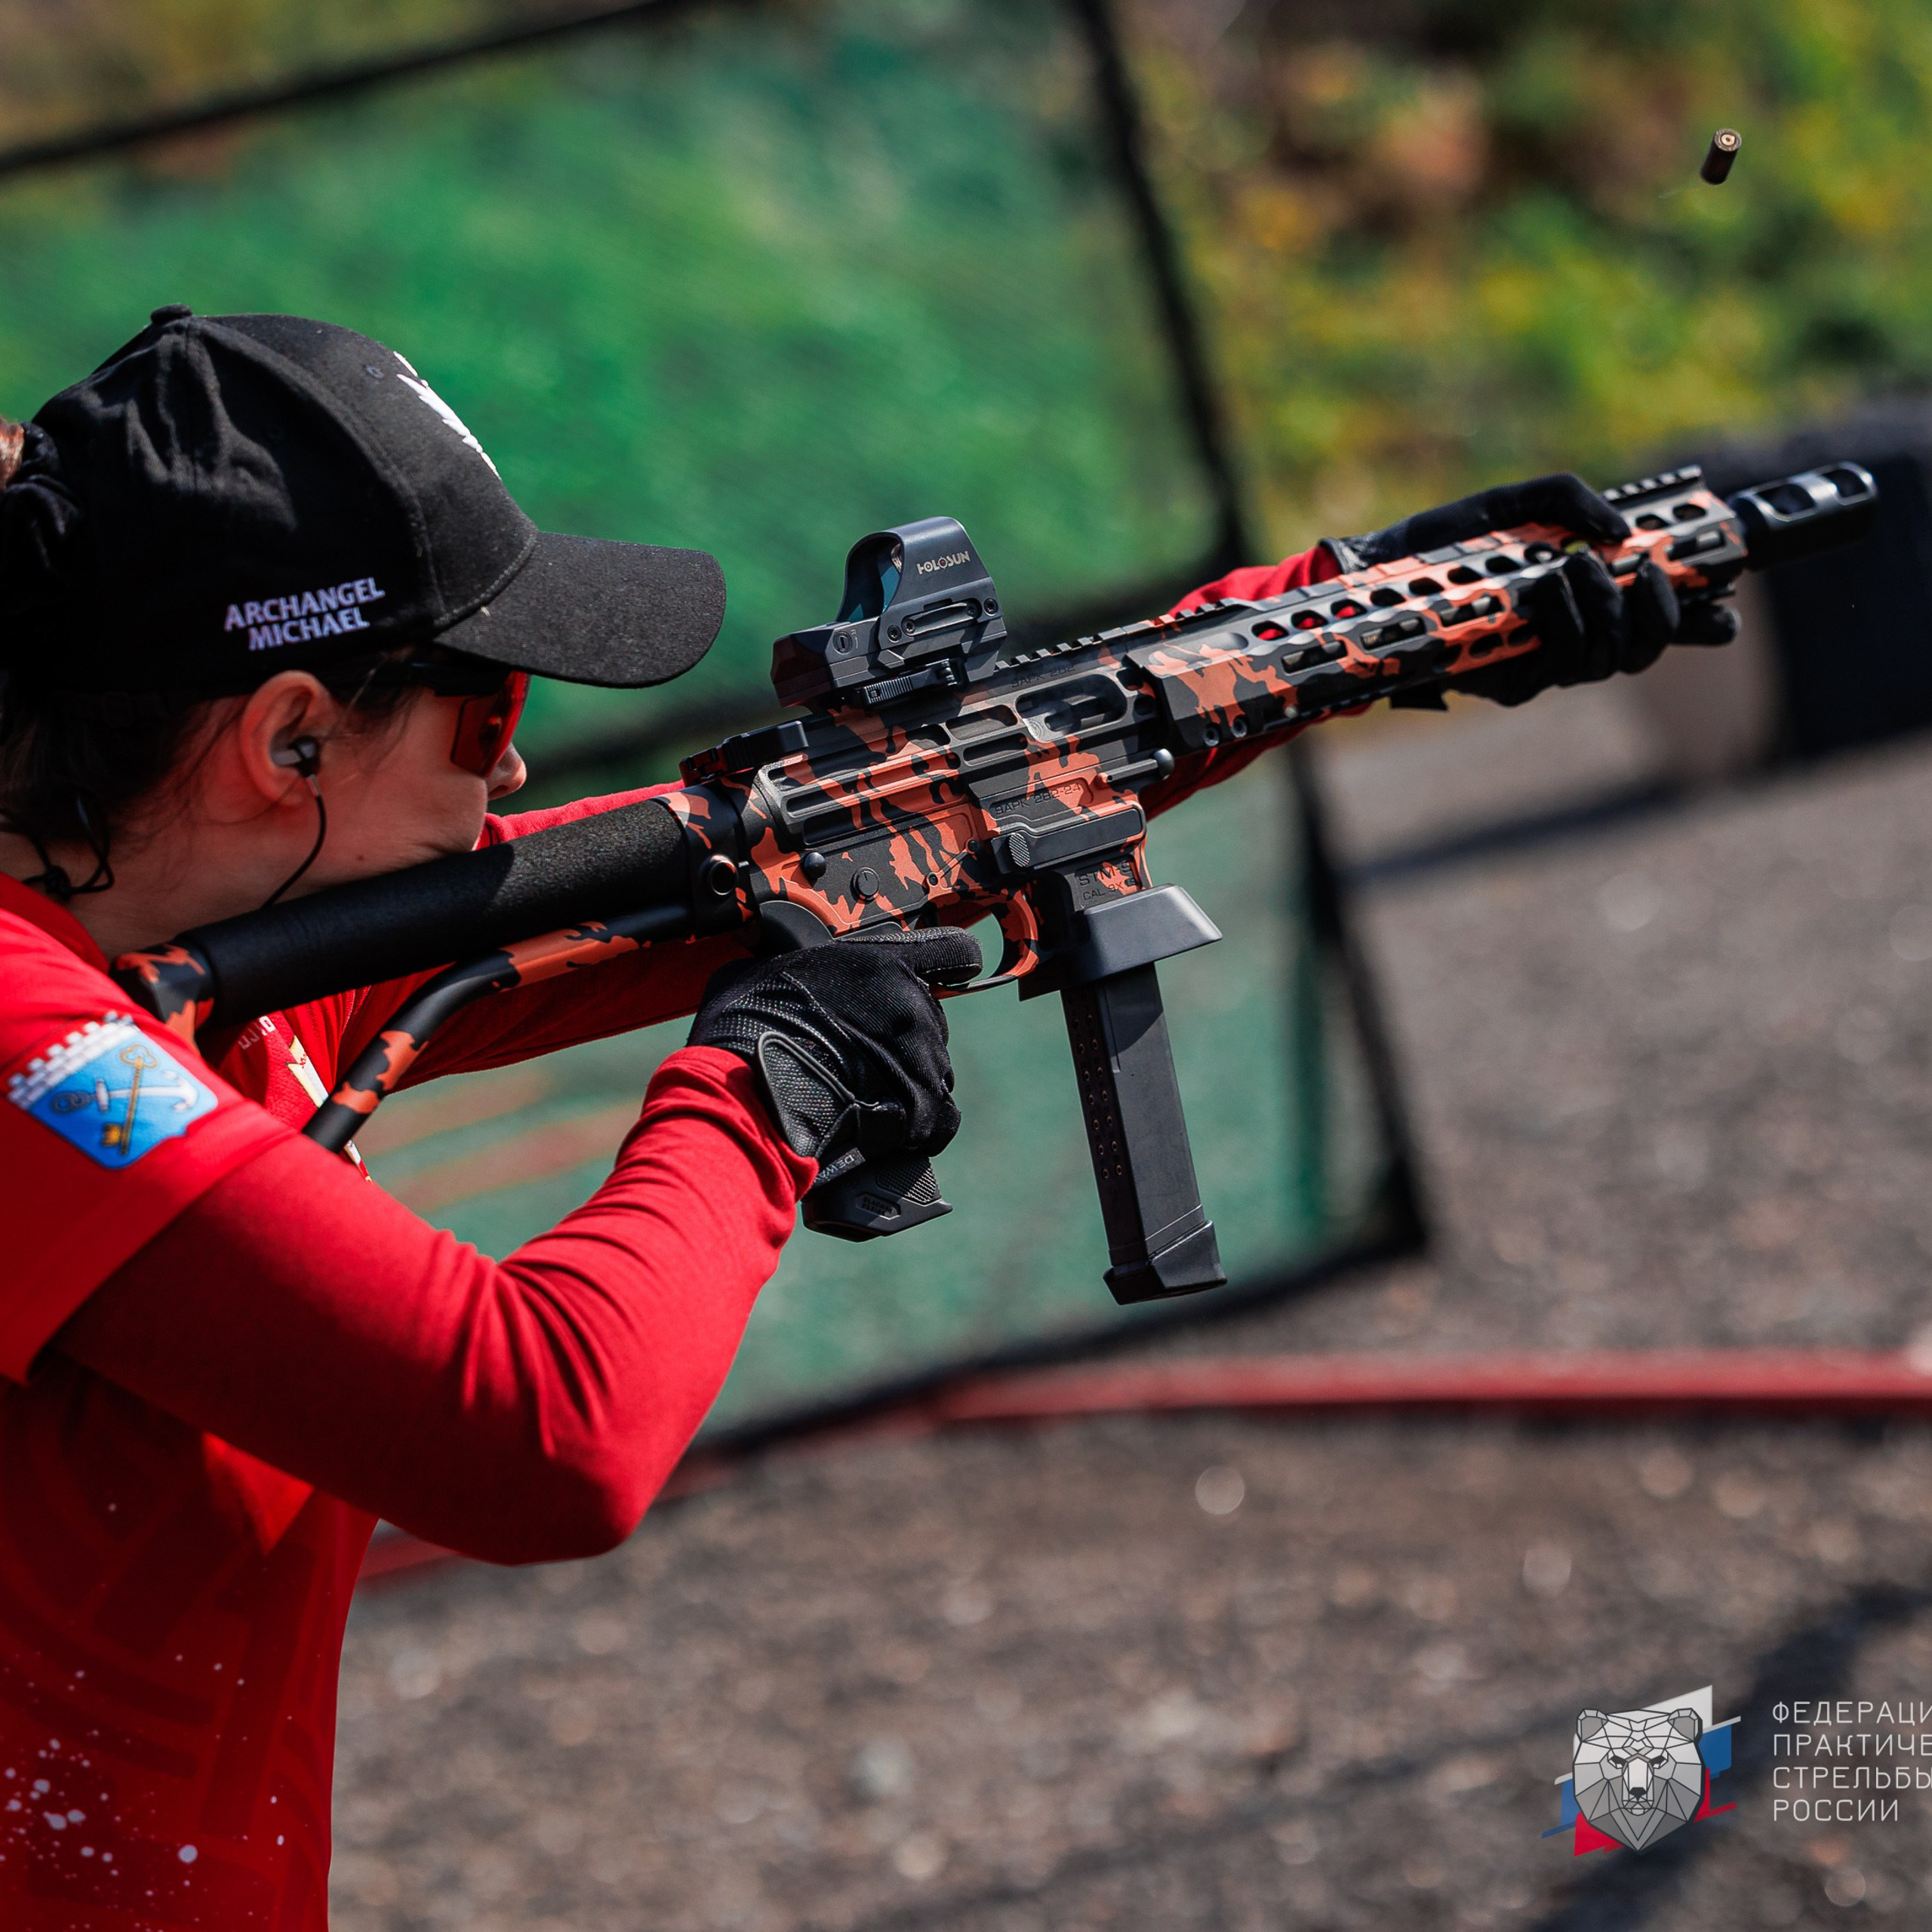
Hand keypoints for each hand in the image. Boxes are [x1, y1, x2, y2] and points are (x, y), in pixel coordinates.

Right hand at [689, 926, 981, 1166]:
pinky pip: (941, 1118)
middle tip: (859, 1056)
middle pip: (929, 1020)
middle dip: (902, 1037)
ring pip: (932, 1069)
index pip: (950, 949)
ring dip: (906, 1082)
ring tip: (862, 1097)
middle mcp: (912, 1007)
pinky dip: (920, 1126)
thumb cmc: (749, 1032)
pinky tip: (890, 1130)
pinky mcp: (924, 1109)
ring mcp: (923, 1058)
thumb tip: (768, 959)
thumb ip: (784, 961)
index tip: (953, 970)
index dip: (952, 960)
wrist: (756, 1097)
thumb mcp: (756, 972)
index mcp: (881, 964)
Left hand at [1329, 472, 1739, 708]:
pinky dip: (1564, 625)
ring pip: (1609, 661)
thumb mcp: (1518, 502)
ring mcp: (1546, 664)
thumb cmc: (1452, 541)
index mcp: (1591, 597)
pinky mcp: (1512, 682)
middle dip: (1662, 613)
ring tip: (1576, 570)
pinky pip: (1560, 668)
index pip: (1666, 619)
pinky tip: (1547, 591)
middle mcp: (1576, 636)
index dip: (1705, 617)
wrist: (1386, 573)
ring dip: (1607, 612)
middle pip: (1648, 649)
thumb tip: (1620, 530)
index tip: (1731, 598)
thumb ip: (1573, 500)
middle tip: (1644, 574)